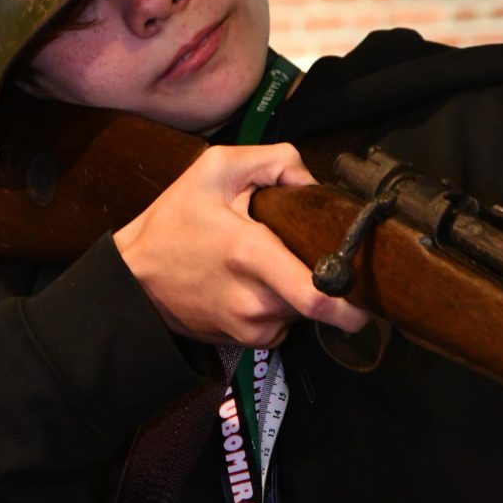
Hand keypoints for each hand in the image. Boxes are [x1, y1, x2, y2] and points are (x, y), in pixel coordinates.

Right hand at [113, 143, 366, 346]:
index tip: (369, 293)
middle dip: (324, 277)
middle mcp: (256, 300)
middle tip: (308, 250)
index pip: (318, 297)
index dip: (353, 303)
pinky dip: (279, 304)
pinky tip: (253, 283)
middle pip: (317, 300)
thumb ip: (274, 160)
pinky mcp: (243, 341)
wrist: (132, 280)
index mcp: (252, 255)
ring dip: (298, 289)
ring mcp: (249, 327)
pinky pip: (281, 323)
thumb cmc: (173, 222)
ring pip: (301, 311)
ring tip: (267, 262)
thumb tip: (313, 183)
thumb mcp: (216, 168)